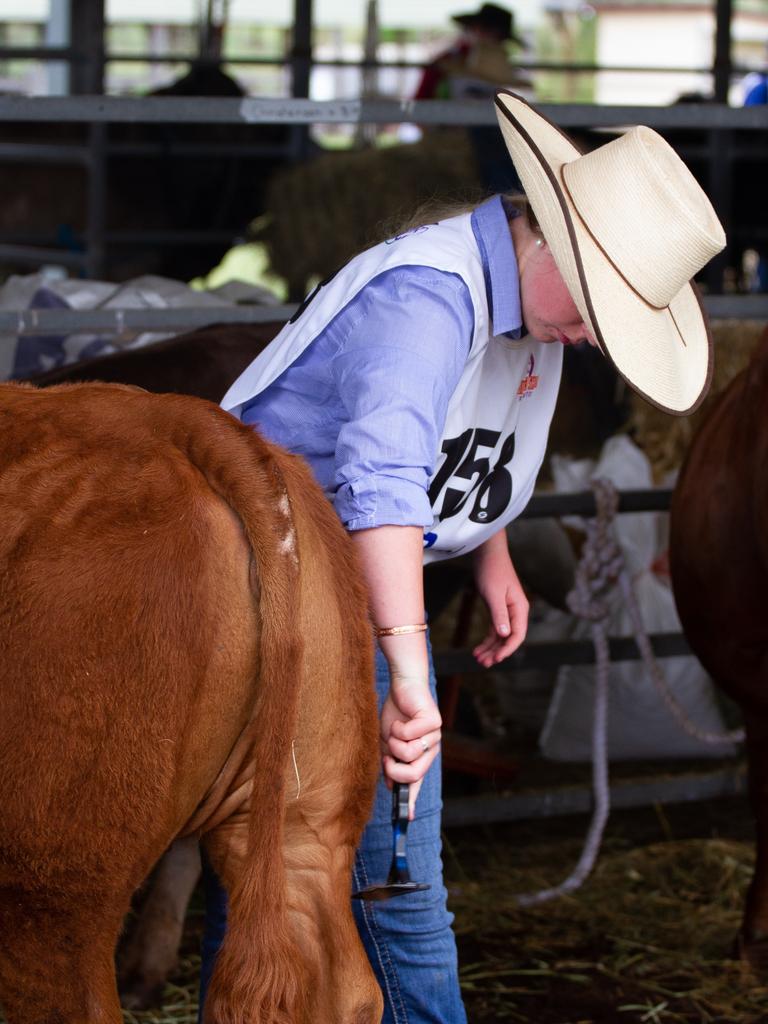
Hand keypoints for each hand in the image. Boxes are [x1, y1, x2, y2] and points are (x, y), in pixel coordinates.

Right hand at [380, 675, 441, 816]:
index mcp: (421, 757)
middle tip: (387, 756)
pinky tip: (401, 719)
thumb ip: (390, 763)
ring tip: (395, 731)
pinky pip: (409, 735)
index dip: (411, 800)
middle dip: (394, 768)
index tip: (407, 818)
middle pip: (414, 774)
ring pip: (410, 754)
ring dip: (394, 743)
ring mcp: (435, 735)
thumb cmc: (396, 714)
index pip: (417, 783)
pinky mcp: (434, 721)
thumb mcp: (388, 743)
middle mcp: (431, 749)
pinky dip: (397, 728)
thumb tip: (391, 786)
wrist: (402, 686)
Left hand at [472, 530, 528, 667]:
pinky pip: (495, 629)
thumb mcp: (493, 593)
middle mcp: (516, 612)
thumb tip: (505, 635)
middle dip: (497, 652)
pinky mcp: (498, 609)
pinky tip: (478, 649)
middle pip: (509, 638)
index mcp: (519, 608)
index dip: (508, 649)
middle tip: (483, 664)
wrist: (487, 553)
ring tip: (478, 659)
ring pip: (501, 636)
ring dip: (491, 648)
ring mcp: (507, 611)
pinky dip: (487, 640)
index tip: (496, 659)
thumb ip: (499, 614)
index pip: (518, 635)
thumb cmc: (491, 570)